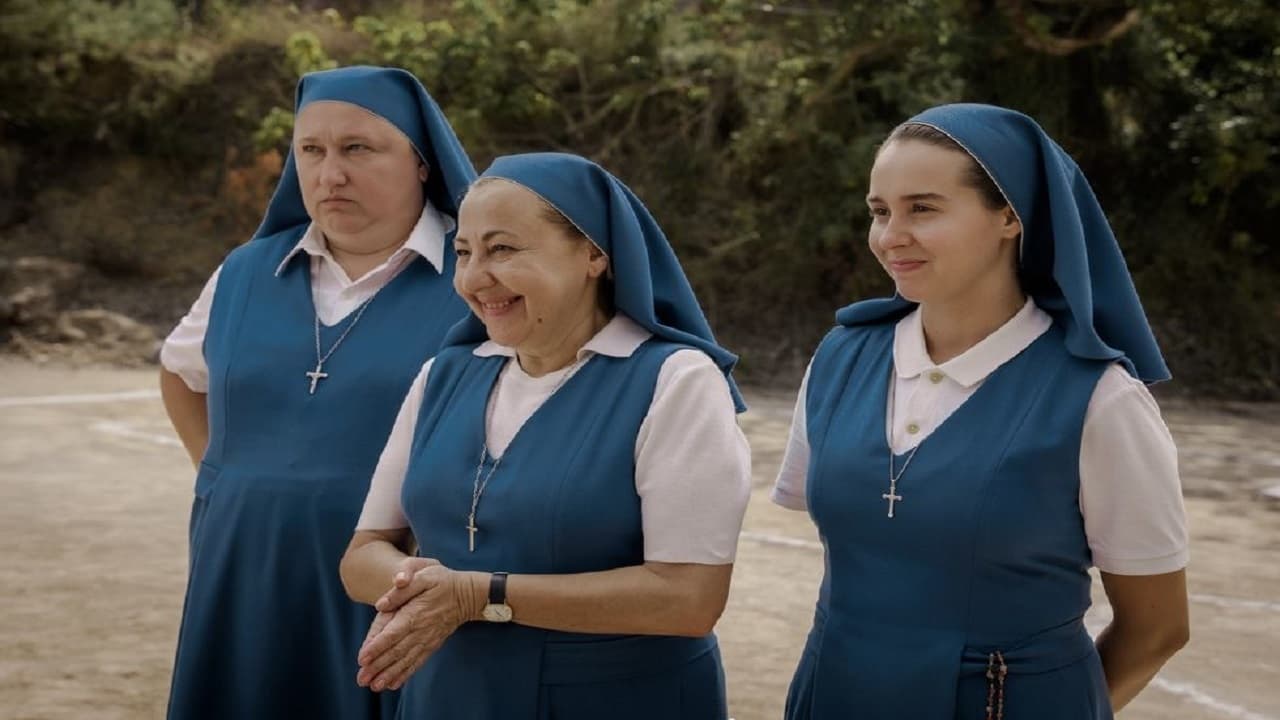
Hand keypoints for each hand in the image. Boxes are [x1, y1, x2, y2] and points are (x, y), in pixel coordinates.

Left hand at [356, 565, 483, 691]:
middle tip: (362, 679)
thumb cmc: (442, 580)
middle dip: (377, 666)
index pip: (392, 633)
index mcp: (415, 612)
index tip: (362, 658)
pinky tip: (393, 684)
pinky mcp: (432, 644)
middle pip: (396, 651)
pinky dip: (405, 674)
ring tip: (374, 686)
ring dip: (389, 674)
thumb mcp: (423, 573)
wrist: (467, 594)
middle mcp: (420, 630)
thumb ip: (402, 588)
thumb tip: (381, 604)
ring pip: (406, 660)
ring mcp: (427, 639)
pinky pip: (417, 662)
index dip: (377, 646)